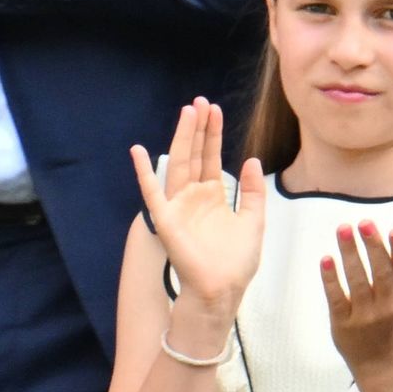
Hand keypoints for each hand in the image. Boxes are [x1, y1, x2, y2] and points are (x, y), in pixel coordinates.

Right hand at [130, 96, 264, 342]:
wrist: (221, 289)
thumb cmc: (236, 262)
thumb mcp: (254, 221)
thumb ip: (253, 191)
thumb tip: (251, 160)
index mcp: (213, 197)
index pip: (212, 157)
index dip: (213, 134)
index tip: (215, 110)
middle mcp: (193, 197)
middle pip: (194, 154)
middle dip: (197, 128)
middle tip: (200, 102)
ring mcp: (178, 206)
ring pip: (178, 164)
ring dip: (181, 138)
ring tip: (187, 112)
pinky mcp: (165, 219)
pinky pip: (152, 192)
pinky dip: (144, 172)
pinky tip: (138, 151)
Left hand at [318, 215, 392, 391]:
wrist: (381, 361)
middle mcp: (388, 306)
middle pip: (381, 273)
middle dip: (373, 247)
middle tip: (364, 222)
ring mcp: (365, 316)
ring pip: (357, 282)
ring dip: (350, 254)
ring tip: (343, 230)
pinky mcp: (343, 323)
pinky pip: (336, 298)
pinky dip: (331, 279)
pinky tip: (326, 259)